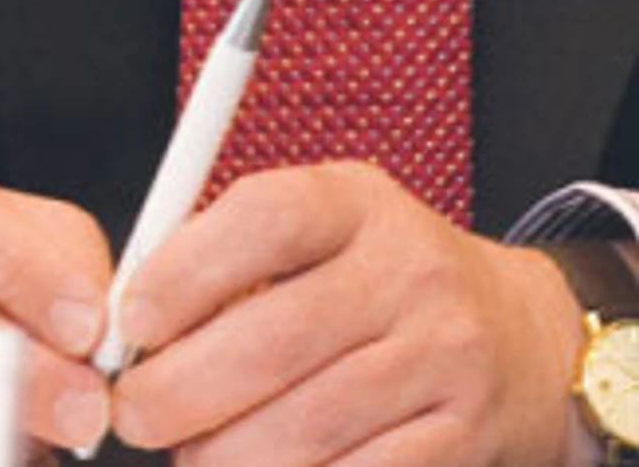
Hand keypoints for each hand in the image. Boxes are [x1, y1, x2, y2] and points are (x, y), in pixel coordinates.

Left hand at [110, 160, 597, 466]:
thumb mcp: (325, 227)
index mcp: (360, 203)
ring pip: (303, 429)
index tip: (131, 320)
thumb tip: (129, 315)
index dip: (185, 271)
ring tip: (194, 450)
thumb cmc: (381, 276)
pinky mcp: (457, 437)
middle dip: (178, 392)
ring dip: (223, 456)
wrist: (515, 332)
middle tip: (136, 411)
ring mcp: (439, 357)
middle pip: (272, 341)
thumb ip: (233, 250)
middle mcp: (408, 271)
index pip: (267, 217)